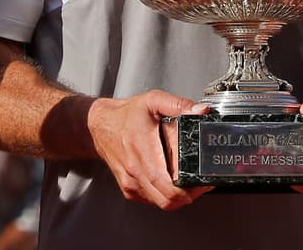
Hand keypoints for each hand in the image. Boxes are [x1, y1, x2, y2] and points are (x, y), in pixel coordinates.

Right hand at [87, 90, 211, 210]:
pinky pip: (152, 200)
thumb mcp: (153, 101)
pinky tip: (169, 180)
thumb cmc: (126, 115)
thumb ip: (178, 104)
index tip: (203, 181)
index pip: (167, 185)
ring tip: (187, 180)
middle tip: (200, 182)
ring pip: (161, 203)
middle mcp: (134, 170)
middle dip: (189, 195)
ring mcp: (130, 182)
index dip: (189, 189)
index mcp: (142, 149)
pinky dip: (165, 194)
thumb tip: (201, 111)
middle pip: (168, 200)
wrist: (99, 126)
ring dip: (178, 196)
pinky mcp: (129, 189)